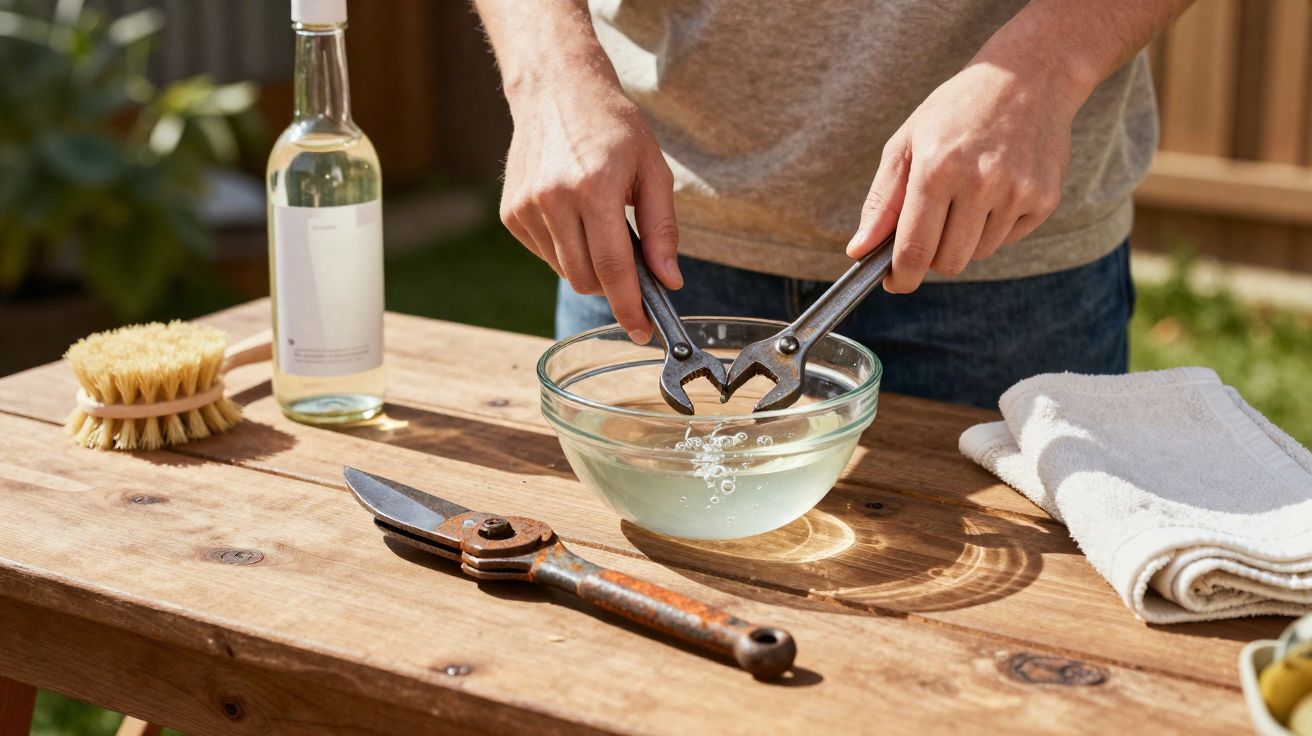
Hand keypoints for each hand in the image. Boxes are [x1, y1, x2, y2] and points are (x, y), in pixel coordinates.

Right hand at [499, 66, 679, 343]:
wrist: (556, 90)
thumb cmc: (612, 128)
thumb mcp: (653, 170)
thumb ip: (662, 229)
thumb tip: (668, 282)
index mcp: (595, 188)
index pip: (612, 268)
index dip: (629, 306)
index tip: (641, 332)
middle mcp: (554, 199)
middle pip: (587, 279)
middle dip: (613, 286)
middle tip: (631, 265)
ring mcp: (527, 208)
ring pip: (565, 271)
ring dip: (588, 265)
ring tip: (599, 223)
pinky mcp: (510, 214)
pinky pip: (546, 255)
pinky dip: (566, 249)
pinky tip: (573, 215)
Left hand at [846, 49, 1082, 292]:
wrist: (1029, 77)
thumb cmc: (956, 110)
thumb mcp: (907, 143)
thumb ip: (882, 202)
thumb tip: (859, 251)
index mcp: (937, 169)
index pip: (915, 249)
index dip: (901, 276)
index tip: (894, 282)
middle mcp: (980, 183)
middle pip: (948, 262)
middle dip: (932, 257)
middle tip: (930, 227)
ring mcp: (1017, 192)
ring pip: (977, 254)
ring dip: (963, 239)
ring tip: (966, 194)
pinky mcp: (1045, 199)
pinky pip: (1006, 240)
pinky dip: (993, 227)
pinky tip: (995, 189)